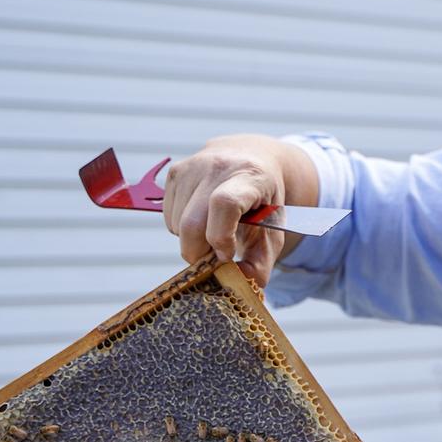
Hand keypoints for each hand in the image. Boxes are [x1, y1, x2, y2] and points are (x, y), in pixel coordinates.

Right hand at [162, 134, 317, 285]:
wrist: (252, 158)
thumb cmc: (264, 200)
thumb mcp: (273, 230)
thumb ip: (261, 262)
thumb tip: (242, 283)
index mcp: (249, 176)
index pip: (224, 204)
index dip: (220, 237)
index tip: (227, 254)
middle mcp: (217, 166)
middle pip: (192, 223)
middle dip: (200, 252)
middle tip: (216, 257)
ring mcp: (192, 167)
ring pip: (177, 225)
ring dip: (193, 241)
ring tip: (215, 231)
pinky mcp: (174, 172)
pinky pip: (168, 217)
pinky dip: (182, 229)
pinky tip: (203, 218)